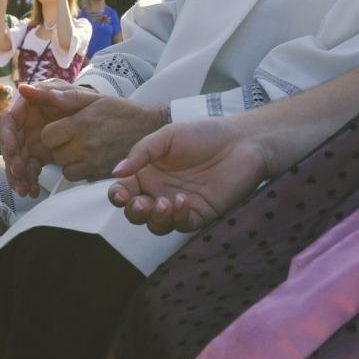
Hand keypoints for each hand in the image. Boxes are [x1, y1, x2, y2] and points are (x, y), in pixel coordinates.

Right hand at [0, 83, 97, 194]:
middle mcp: (26, 123)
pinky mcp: (38, 155)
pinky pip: (29, 169)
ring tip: (24, 189)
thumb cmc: (91, 104)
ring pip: (18, 159)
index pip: (9, 120)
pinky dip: (29, 180)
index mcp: (30, 106)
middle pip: (10, 143)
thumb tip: (23, 88)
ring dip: (18, 175)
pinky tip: (33, 191)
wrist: (108, 124)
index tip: (12, 150)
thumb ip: (52, 93)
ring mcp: (31, 140)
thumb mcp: (76, 97)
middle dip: (12, 160)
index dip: (7, 135)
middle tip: (19, 174)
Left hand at [42, 97, 168, 182]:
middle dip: (60, 146)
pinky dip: (83, 169)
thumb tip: (28, 89)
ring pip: (65, 169)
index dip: (53, 132)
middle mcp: (85, 147)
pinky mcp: (101, 176)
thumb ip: (63, 95)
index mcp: (81, 124)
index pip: (47, 136)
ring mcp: (94, 164)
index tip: (65, 126)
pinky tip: (94, 156)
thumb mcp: (95, 98)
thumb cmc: (122, 111)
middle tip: (76, 136)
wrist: (152, 131)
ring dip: (70, 160)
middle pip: (54, 154)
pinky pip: (80, 177)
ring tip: (85, 147)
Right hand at [107, 119, 269, 234]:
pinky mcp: (200, 215)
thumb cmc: (205, 134)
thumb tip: (115, 172)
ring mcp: (179, 205)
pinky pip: (181, 225)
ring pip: (156, 224)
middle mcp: (161, 191)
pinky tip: (182, 202)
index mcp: (149, 172)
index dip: (118, 196)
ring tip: (165, 202)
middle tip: (140, 203)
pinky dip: (177, 218)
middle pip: (137, 213)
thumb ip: (141, 152)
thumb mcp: (167, 136)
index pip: (124, 190)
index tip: (121, 194)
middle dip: (134, 212)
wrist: (243, 141)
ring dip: (154, 218)